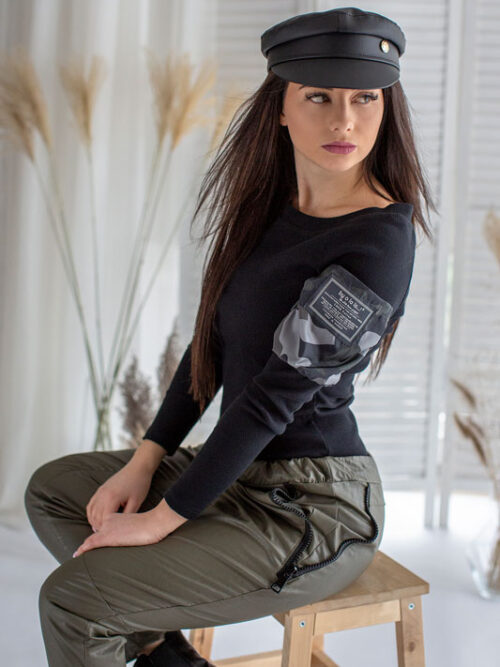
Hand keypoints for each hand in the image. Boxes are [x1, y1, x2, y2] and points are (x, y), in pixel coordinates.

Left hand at [73, 499, 187, 557]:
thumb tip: (135, 536)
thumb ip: (133, 530)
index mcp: (116, 516)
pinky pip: (91, 544)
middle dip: (88, 543)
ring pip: (91, 539)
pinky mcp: (108, 537)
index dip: (97, 535)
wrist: (153, 522)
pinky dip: (82, 550)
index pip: (103, 527)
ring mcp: (107, 529)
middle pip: (96, 534)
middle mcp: (109, 521)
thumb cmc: (152, 525)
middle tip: (81, 551)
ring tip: (77, 554)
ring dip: (84, 548)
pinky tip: (77, 555)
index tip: (91, 543)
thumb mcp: (140, 526)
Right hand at [85, 459, 154, 531]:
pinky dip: (92, 513)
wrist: (138, 468)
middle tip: (103, 537)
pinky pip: (91, 504)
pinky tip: (97, 519)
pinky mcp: (100, 489)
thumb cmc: (139, 484)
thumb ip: (126, 516)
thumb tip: (120, 528)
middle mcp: (102, 495)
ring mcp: (100, 491)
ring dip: (93, 521)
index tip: (108, 538)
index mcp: (111, 498)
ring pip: (91, 511)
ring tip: (100, 530)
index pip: (103, 520)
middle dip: (98, 528)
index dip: (105, 530)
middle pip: (95, 517)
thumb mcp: (136, 502)